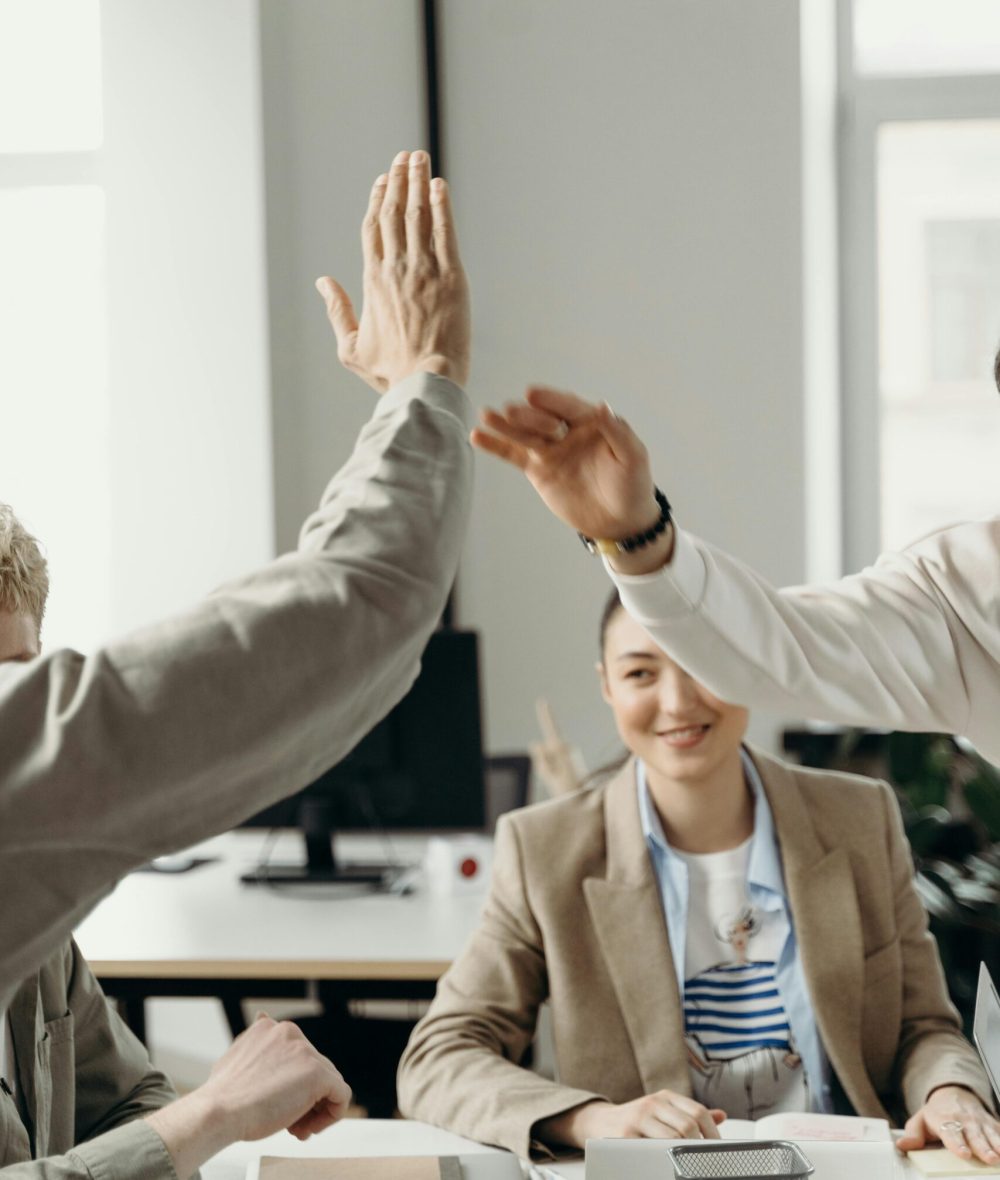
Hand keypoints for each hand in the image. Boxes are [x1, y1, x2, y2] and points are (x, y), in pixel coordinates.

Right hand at [146, 1016, 351, 1178]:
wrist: (218, 1112)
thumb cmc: (223, 1095)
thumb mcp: (237, 1055)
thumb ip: (256, 1042)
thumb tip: (263, 1016)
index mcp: (271, 1028)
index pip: (297, 1059)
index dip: (289, 1087)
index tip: (276, 1105)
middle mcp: (290, 1033)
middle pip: (313, 1071)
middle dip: (302, 1099)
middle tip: (288, 1123)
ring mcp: (305, 1051)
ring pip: (328, 1083)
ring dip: (314, 1110)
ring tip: (295, 1129)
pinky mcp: (318, 1074)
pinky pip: (341, 1095)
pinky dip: (331, 1114)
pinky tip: (309, 1128)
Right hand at [316, 149, 469, 392]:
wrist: (425, 382)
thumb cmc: (390, 372)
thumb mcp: (350, 348)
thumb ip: (337, 311)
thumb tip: (322, 282)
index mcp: (371, 281)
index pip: (373, 228)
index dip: (379, 199)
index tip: (384, 179)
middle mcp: (395, 268)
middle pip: (395, 212)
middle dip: (399, 180)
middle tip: (405, 156)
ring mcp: (424, 269)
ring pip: (419, 215)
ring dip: (418, 182)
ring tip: (420, 158)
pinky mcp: (452, 276)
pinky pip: (445, 232)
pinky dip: (442, 206)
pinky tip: (440, 186)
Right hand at [471, 386, 668, 569]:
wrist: (621, 521)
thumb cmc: (633, 486)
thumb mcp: (633, 457)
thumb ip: (618, 432)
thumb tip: (602, 406)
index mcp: (592, 423)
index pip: (569, 407)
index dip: (551, 401)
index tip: (532, 393)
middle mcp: (568, 431)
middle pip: (542, 419)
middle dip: (527, 415)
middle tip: (511, 412)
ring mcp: (550, 450)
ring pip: (524, 434)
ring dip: (505, 425)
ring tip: (486, 415)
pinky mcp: (538, 469)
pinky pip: (514, 455)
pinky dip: (496, 447)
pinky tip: (477, 436)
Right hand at [529, 698, 586, 796]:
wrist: (590, 803)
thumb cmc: (570, 792)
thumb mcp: (550, 776)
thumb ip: (541, 759)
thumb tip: (535, 743)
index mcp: (563, 750)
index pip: (552, 729)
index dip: (546, 716)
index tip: (542, 701)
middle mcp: (568, 748)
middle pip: (546, 747)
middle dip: (545, 757)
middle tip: (555, 776)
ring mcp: (570, 753)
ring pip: (550, 754)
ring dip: (551, 764)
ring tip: (562, 779)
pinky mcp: (570, 758)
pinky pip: (554, 759)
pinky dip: (554, 767)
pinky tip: (564, 778)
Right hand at [537, 1091, 725, 1149]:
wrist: (599, 1122)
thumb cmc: (636, 1120)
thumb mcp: (663, 1111)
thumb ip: (690, 1114)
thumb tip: (722, 1115)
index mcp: (665, 1097)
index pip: (698, 1111)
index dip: (712, 1133)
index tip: (717, 1151)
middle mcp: (653, 1103)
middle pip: (688, 1126)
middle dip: (700, 1148)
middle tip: (704, 1161)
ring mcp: (638, 1118)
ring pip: (672, 1139)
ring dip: (684, 1155)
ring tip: (687, 1164)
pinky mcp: (626, 1136)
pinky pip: (652, 1151)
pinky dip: (664, 1161)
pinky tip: (667, 1165)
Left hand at [897, 1085, 999, 1164]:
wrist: (953, 1094)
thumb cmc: (937, 1113)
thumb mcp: (920, 1121)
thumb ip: (913, 1135)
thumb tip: (901, 1145)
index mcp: (944, 1120)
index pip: (950, 1132)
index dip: (957, 1143)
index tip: (964, 1153)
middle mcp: (964, 1120)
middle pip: (974, 1135)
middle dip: (982, 1147)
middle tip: (990, 1158)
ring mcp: (979, 1121)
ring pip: (990, 1133)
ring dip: (997, 1144)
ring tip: (999, 1156)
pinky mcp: (992, 1122)